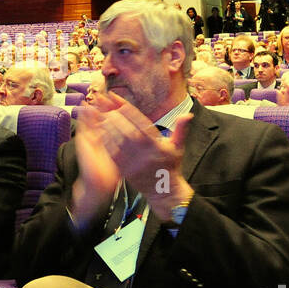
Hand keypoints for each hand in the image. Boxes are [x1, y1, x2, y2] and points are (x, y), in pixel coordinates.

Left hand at [79, 93, 193, 222]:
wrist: (163, 190)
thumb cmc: (170, 165)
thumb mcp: (178, 146)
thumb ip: (181, 129)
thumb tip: (187, 114)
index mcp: (156, 144)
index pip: (140, 122)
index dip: (126, 108)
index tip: (116, 98)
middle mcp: (144, 153)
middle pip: (126, 130)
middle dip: (115, 115)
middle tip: (105, 105)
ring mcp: (133, 162)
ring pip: (117, 141)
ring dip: (108, 126)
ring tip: (102, 115)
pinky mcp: (124, 170)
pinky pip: (112, 153)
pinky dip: (106, 141)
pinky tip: (101, 131)